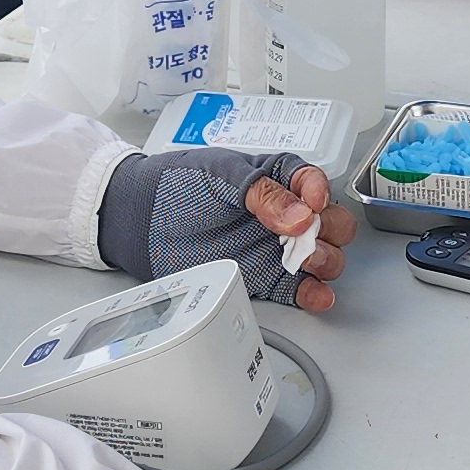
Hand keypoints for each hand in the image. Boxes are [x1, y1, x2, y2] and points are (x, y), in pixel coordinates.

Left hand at [103, 149, 354, 309]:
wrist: (140, 220)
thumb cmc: (178, 185)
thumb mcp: (222, 176)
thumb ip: (262, 194)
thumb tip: (302, 214)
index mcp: (274, 178)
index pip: (312, 181)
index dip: (318, 190)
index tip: (313, 200)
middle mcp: (282, 214)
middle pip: (329, 221)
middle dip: (330, 229)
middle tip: (310, 235)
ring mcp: (274, 248)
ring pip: (322, 256)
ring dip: (325, 260)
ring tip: (307, 261)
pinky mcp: (265, 279)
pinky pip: (301, 289)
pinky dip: (315, 293)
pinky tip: (316, 293)